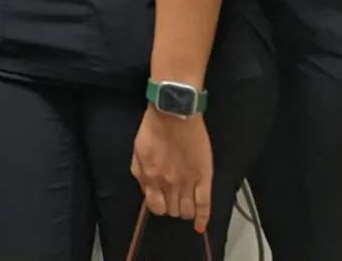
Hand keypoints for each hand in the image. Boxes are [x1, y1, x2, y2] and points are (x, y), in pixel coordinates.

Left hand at [131, 107, 213, 233]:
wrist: (174, 113)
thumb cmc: (153, 128)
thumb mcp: (137, 151)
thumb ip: (140, 173)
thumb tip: (146, 190)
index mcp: (150, 177)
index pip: (154, 206)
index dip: (158, 206)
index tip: (162, 201)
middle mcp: (168, 184)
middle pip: (172, 210)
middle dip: (172, 207)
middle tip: (174, 199)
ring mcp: (187, 182)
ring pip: (187, 210)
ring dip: (185, 211)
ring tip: (186, 204)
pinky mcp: (203, 177)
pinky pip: (204, 204)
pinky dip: (203, 218)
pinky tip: (200, 227)